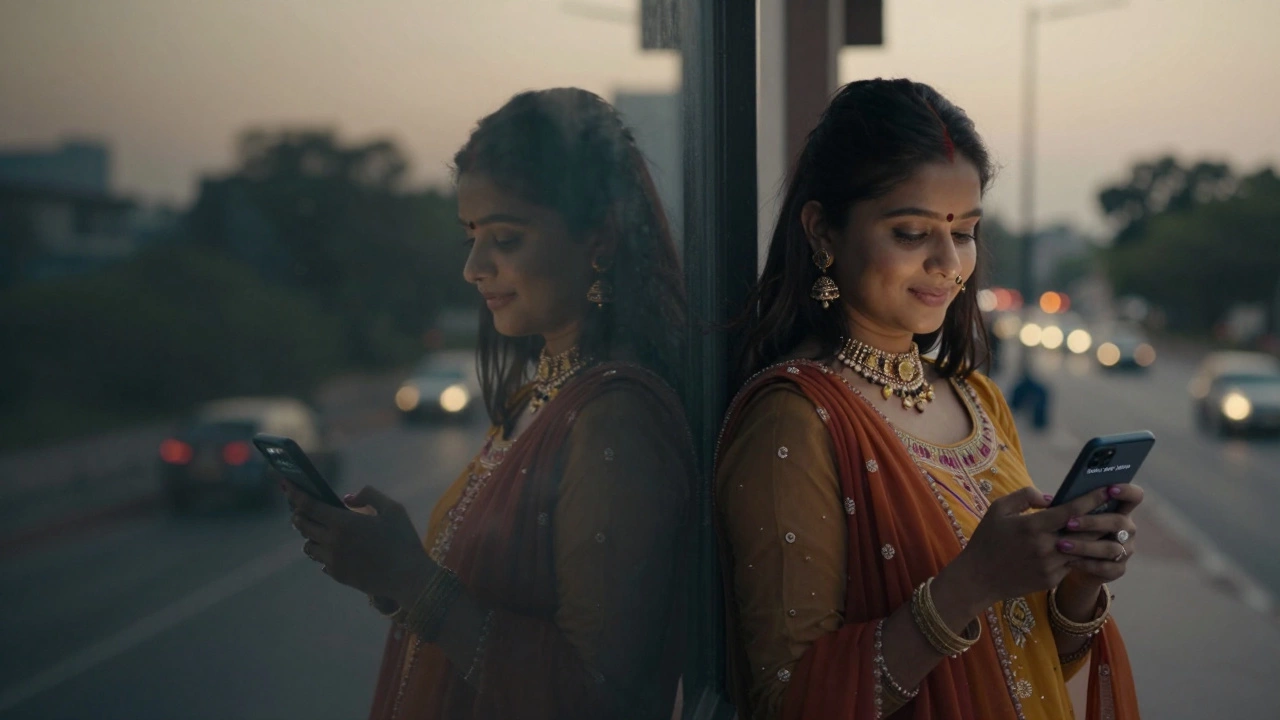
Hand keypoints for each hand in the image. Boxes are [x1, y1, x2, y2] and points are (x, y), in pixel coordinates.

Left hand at [283, 481, 434, 602]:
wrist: (409, 578)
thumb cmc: (404, 540)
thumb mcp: (393, 509)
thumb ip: (369, 495)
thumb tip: (347, 498)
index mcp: (344, 523)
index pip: (309, 505)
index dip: (295, 493)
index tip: (286, 485)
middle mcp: (333, 542)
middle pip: (303, 526)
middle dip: (298, 514)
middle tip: (298, 508)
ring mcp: (333, 561)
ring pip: (308, 545)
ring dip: (309, 535)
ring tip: (317, 529)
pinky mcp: (338, 575)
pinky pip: (321, 561)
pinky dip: (322, 551)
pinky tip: (333, 548)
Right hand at [950, 485, 1125, 607]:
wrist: (977, 578)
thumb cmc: (986, 539)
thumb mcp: (998, 509)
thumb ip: (1025, 496)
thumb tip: (1053, 497)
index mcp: (1032, 526)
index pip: (1072, 510)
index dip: (1093, 498)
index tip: (1107, 488)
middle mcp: (1045, 547)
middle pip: (1086, 531)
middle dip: (1101, 518)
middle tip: (1114, 506)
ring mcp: (1050, 566)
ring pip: (1083, 550)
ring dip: (1096, 538)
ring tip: (1106, 526)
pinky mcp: (1051, 580)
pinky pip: (1072, 564)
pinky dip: (1080, 554)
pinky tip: (1085, 546)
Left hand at [1057, 483, 1142, 583]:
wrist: (1071, 562)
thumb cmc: (1070, 530)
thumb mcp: (1067, 514)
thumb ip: (1062, 503)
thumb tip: (1046, 499)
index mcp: (1119, 509)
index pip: (1134, 496)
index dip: (1126, 491)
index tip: (1109, 489)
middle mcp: (1127, 528)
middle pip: (1119, 522)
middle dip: (1093, 522)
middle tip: (1069, 523)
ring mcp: (1125, 549)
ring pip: (1111, 547)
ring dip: (1085, 546)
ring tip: (1062, 545)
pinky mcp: (1118, 569)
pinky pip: (1106, 567)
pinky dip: (1087, 564)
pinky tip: (1070, 562)